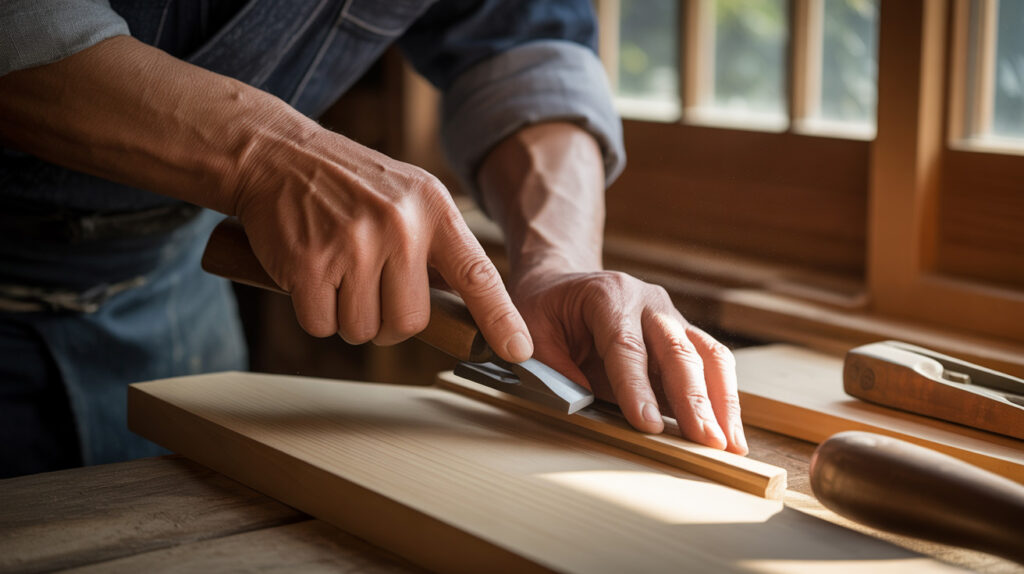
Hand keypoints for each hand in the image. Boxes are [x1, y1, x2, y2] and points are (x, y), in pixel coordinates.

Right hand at [233, 124, 532, 361]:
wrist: (277, 155)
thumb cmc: (348, 184)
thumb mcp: (409, 196)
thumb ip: (438, 246)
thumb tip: (467, 309)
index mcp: (434, 209)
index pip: (478, 274)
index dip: (501, 317)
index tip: (520, 351)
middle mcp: (400, 227)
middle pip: (409, 323)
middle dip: (386, 322)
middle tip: (366, 288)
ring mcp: (354, 246)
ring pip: (363, 330)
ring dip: (346, 316)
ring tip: (336, 272)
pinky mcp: (310, 265)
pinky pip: (322, 325)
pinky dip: (313, 313)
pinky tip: (309, 275)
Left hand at [511, 269, 747, 453]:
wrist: (562, 281)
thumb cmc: (545, 309)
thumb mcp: (533, 333)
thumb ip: (554, 368)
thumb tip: (583, 407)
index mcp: (607, 295)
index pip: (626, 346)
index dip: (638, 388)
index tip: (650, 427)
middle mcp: (648, 302)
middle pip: (678, 351)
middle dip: (694, 400)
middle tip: (706, 441)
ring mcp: (671, 317)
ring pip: (707, 355)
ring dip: (721, 402)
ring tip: (730, 444)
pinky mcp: (684, 335)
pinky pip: (711, 363)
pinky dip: (723, 398)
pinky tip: (729, 431)